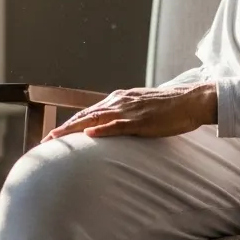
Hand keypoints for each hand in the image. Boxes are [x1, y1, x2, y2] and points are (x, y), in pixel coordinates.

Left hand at [42, 82, 215, 140]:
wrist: (192, 100)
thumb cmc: (171, 107)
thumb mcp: (144, 108)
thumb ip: (128, 115)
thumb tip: (116, 126)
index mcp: (121, 98)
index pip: (90, 111)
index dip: (71, 123)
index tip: (56, 134)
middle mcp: (121, 101)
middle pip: (86, 114)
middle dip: (65, 127)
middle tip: (46, 140)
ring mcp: (130, 110)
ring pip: (96, 118)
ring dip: (74, 128)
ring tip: (57, 138)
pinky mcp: (142, 120)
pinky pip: (118, 125)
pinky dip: (102, 128)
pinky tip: (89, 133)